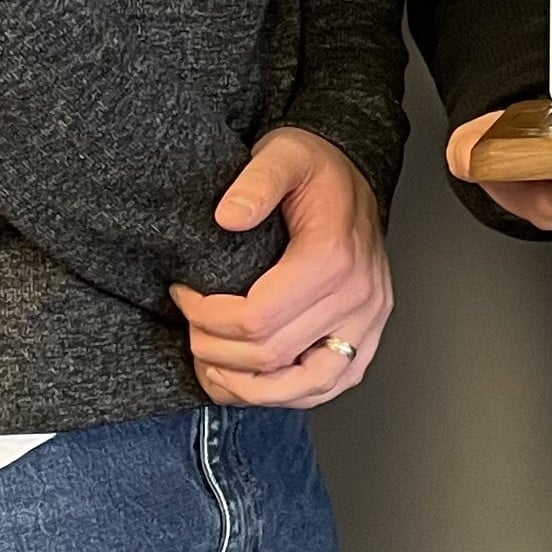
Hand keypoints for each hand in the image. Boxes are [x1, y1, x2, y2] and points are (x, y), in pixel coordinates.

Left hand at [168, 127, 390, 408]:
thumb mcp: (283, 155)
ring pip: (302, 386)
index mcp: (335, 258)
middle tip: (190, 324)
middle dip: (214, 347)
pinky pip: (327, 388)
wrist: (352, 177)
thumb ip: (256, 181)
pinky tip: (248, 382)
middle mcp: (359, 298)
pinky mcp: (365, 340)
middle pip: (270, 356)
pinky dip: (282, 396)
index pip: (257, 319)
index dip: (206, 316)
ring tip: (211, 365)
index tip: (184, 294)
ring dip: (246, 386)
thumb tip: (228, 217)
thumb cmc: (316, 172)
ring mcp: (367, 324)